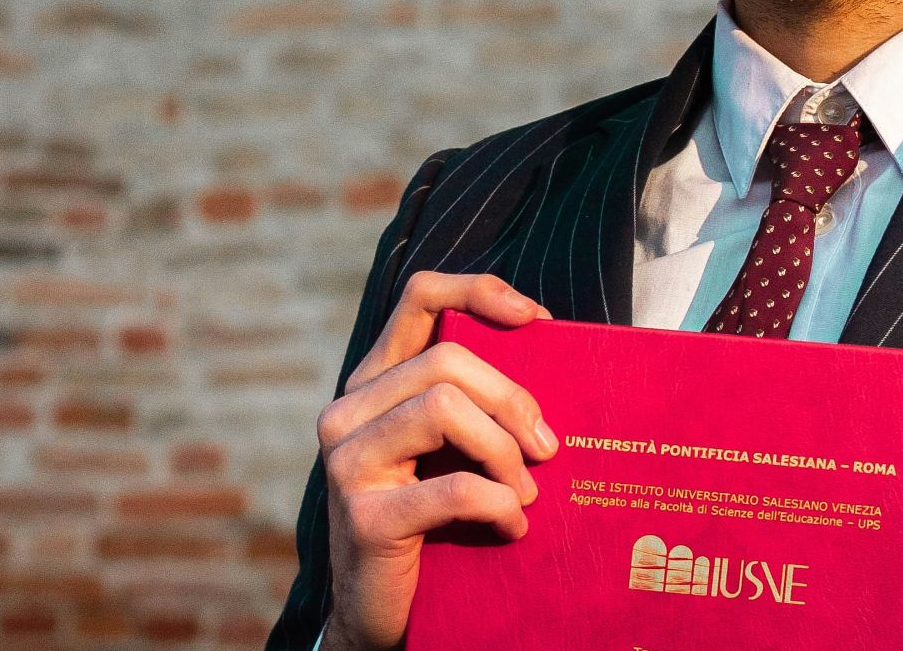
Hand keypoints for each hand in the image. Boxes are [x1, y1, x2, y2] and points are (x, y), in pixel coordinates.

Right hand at [316, 271, 556, 650]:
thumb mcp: (454, 448)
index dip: (480, 291)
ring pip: (443, 409)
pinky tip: (512, 526)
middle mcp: (348, 412)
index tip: (537, 319)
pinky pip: (453, 488)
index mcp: (374, 383)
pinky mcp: (364, 517)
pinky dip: (498, 505)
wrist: (386, 612)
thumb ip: (478, 402)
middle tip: (547, 448)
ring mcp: (347, 463)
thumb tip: (554, 352)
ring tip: (526, 492)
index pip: (419, 297)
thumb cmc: (437, 520)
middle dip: (512, 398)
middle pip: (447, 359)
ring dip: (504, 452)